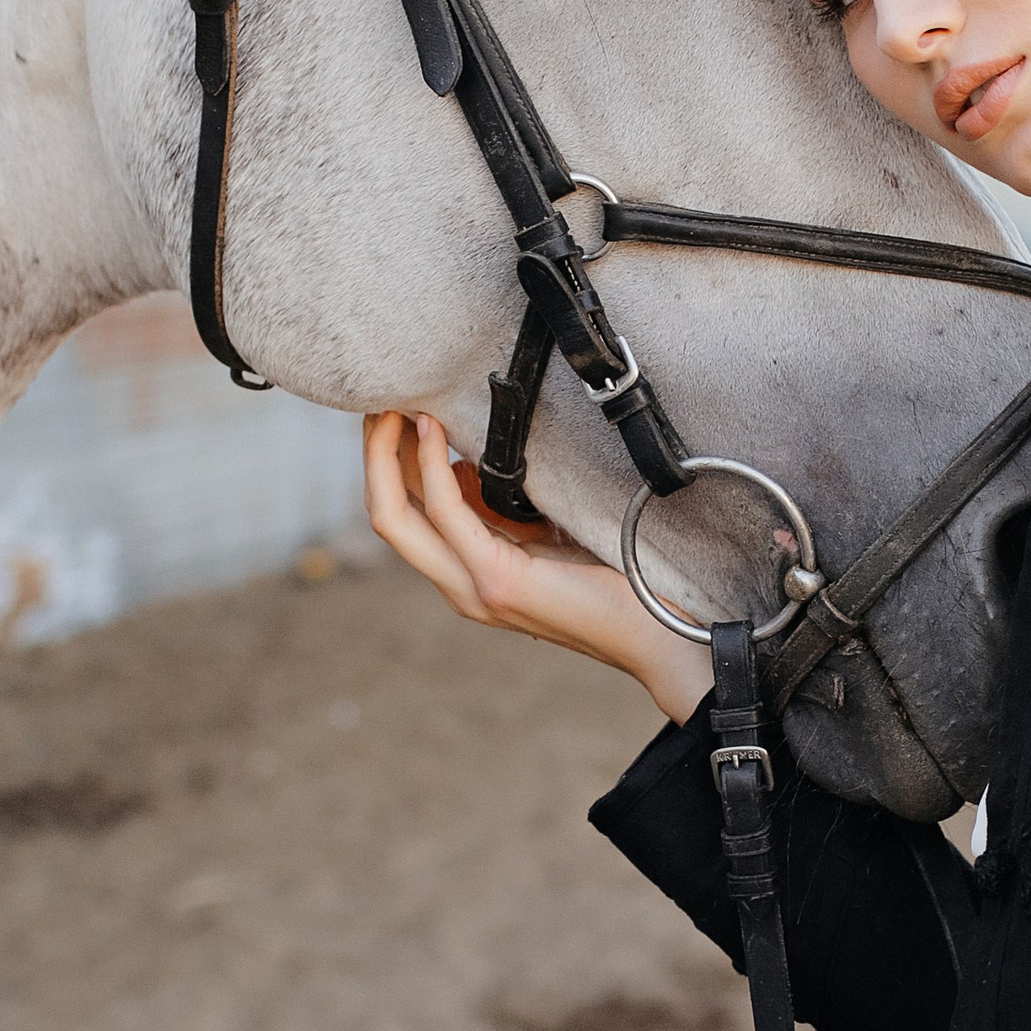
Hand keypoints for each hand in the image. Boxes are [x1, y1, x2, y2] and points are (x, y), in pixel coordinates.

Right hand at [361, 412, 713, 723]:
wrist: (659, 633)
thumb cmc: (617, 575)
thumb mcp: (545, 530)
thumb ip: (502, 504)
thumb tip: (467, 452)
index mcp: (468, 575)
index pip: (404, 514)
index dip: (387, 460)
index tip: (393, 408)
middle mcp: (459, 586)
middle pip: (385, 513)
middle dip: (372, 452)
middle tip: (378, 397)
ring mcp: (474, 588)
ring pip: (395, 516)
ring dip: (385, 453)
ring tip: (393, 403)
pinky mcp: (498, 581)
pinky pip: (446, 512)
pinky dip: (430, 465)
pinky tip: (431, 428)